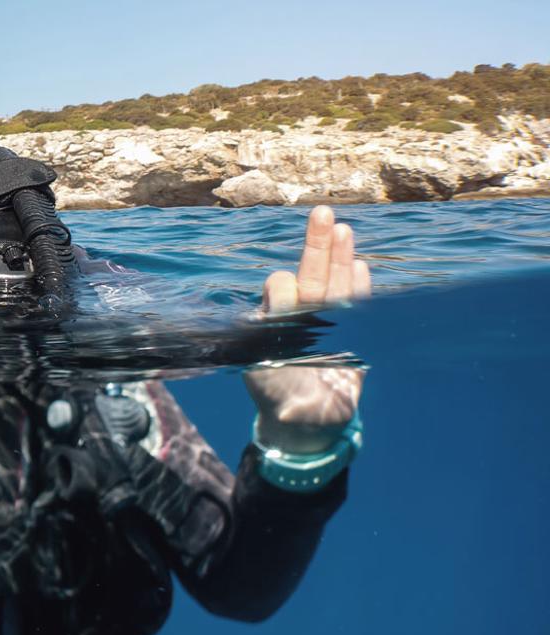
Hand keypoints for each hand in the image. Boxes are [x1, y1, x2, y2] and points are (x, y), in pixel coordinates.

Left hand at [244, 206, 370, 453]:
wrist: (308, 421)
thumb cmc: (285, 406)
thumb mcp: (277, 397)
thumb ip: (279, 379)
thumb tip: (284, 383)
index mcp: (274, 327)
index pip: (280, 294)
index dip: (284, 289)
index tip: (287, 290)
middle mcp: (300, 319)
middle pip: (310, 275)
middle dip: (316, 247)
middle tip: (321, 213)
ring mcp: (326, 322)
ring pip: (334, 282)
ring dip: (339, 257)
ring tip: (342, 228)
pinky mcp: (350, 332)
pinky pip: (357, 303)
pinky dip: (360, 286)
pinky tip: (359, 263)